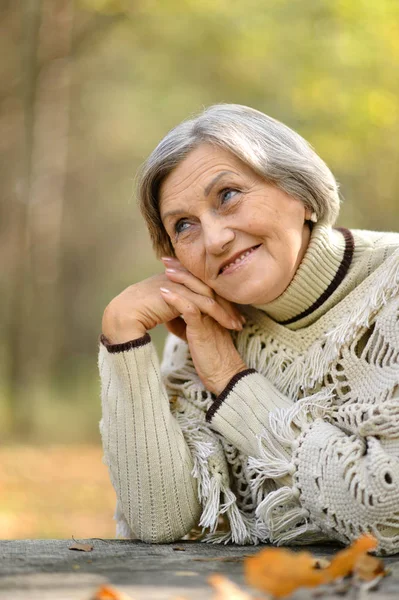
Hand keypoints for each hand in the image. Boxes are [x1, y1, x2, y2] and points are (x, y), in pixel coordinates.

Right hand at [101, 268, 244, 346]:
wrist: (127, 312)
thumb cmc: (142, 311)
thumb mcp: (164, 306)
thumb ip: (175, 307)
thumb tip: (181, 316)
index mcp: (179, 277)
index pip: (205, 286)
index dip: (219, 299)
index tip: (231, 313)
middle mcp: (183, 277)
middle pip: (212, 289)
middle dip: (228, 305)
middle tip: (241, 319)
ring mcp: (182, 284)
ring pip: (212, 296)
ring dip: (227, 311)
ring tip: (238, 325)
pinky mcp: (181, 294)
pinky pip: (206, 304)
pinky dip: (219, 315)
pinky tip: (227, 325)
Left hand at [161, 257, 246, 394]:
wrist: (223, 376)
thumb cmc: (209, 357)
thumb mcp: (195, 335)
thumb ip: (184, 321)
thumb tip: (168, 313)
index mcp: (214, 309)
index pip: (200, 284)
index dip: (185, 272)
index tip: (169, 263)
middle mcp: (216, 310)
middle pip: (199, 283)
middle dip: (182, 269)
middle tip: (166, 259)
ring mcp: (212, 319)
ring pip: (197, 292)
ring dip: (180, 280)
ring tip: (165, 270)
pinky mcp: (205, 330)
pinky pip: (192, 311)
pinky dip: (177, 300)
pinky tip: (164, 293)